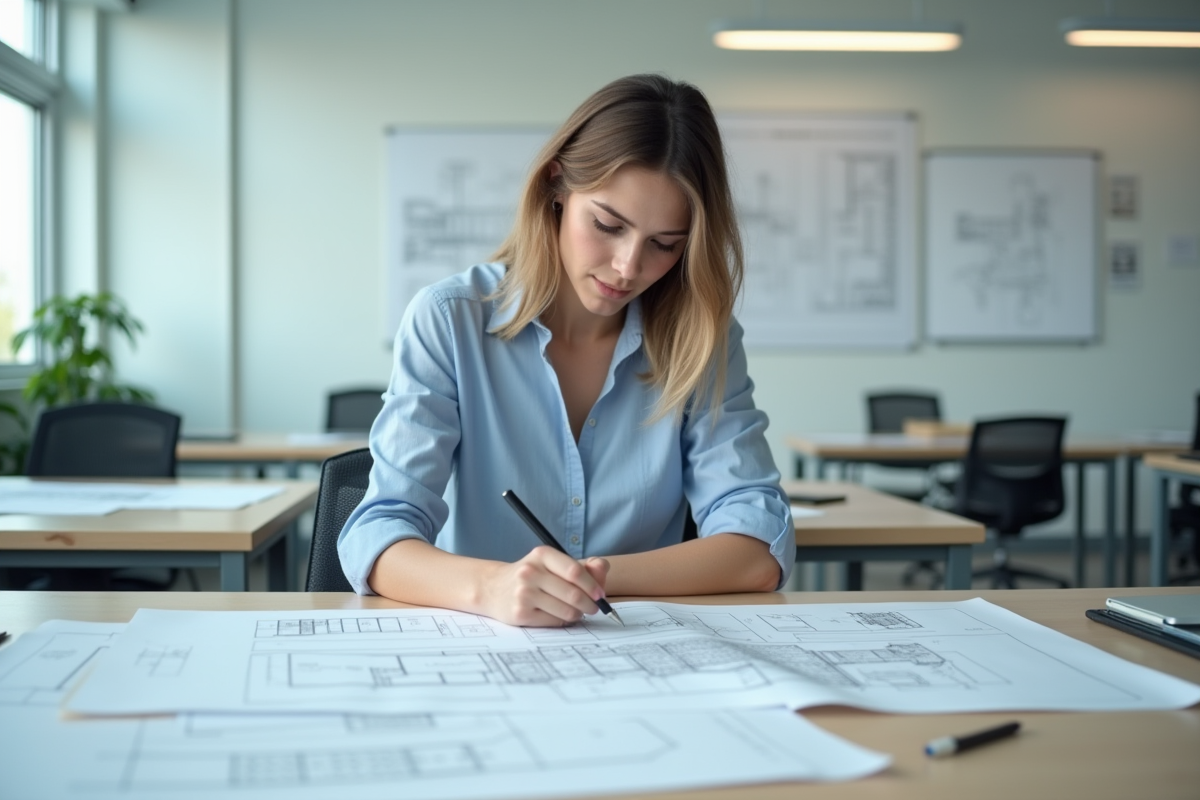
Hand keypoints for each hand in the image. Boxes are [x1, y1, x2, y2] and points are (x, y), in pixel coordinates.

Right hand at [480, 546, 609, 626]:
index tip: (600, 595)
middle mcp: (530, 572)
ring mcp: (523, 593)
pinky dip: (563, 621)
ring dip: (578, 614)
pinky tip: (560, 615)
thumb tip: (603, 569)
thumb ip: (583, 566)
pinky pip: (554, 622)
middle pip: (573, 593)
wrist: (494, 588)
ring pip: (566, 611)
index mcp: (542, 555)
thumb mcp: (554, 564)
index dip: (593, 585)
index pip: (575, 571)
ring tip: (577, 612)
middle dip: (590, 604)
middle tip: (594, 608)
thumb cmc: (532, 576)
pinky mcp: (520, 614)